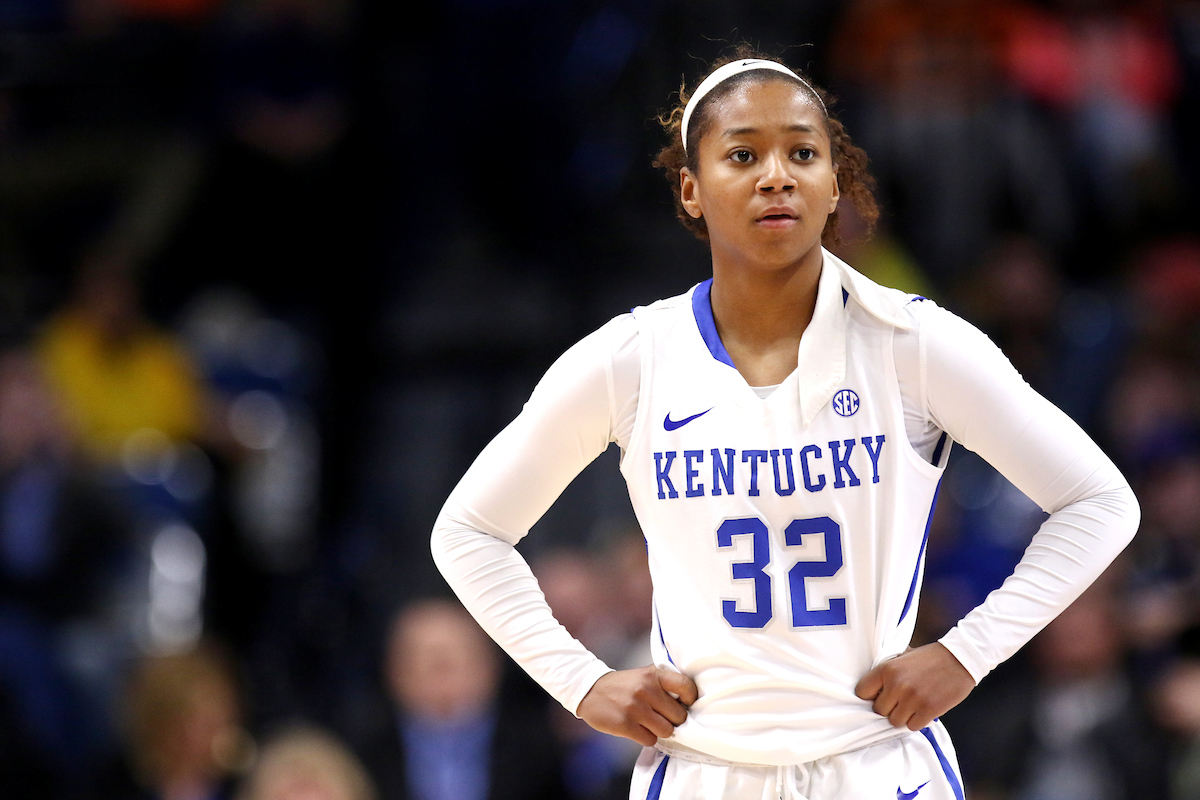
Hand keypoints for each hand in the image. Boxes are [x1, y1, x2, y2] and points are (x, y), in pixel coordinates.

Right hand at [576, 666, 698, 745]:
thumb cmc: (624, 685)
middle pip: (679, 716)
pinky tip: (638, 729)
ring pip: (666, 731)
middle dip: (674, 720)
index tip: (685, 703)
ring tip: (650, 723)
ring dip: (660, 731)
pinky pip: (650, 740)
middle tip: (663, 717)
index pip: (686, 686)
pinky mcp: (624, 724)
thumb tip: (688, 704)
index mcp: (653, 674)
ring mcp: (635, 708)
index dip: (691, 698)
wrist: (590, 690)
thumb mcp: (644, 675)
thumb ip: (664, 684)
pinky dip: (647, 738)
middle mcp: (646, 689)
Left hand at [854, 643, 973, 730]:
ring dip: (903, 717)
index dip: (870, 697)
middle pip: (879, 710)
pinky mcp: (929, 710)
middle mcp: (897, 684)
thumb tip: (873, 690)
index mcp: (886, 669)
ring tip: (913, 706)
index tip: (879, 697)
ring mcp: (913, 698)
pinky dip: (917, 721)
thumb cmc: (930, 657)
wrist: (960, 658)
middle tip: (900, 702)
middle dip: (888, 708)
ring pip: (894, 722)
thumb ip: (887, 673)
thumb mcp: (902, 657)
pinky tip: (924, 710)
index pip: (862, 692)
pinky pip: (912, 727)